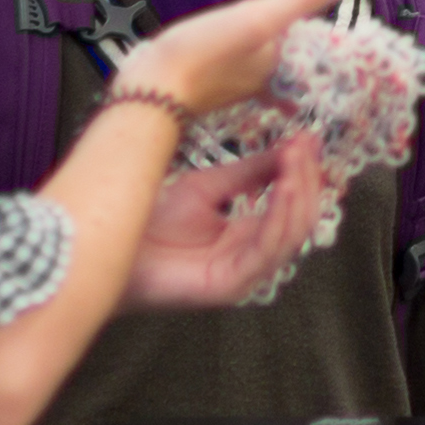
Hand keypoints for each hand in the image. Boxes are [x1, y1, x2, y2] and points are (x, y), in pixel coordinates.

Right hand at [117, 0, 353, 121]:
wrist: (147, 91)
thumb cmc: (203, 54)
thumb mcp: (258, 18)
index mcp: (277, 64)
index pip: (307, 44)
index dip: (320, 31)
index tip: (339, 24)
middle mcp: (258, 79)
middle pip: (283, 53)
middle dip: (296, 43)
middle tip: (313, 28)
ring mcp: (229, 83)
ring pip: (258, 61)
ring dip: (270, 52)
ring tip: (284, 38)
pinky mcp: (200, 81)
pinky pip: (229, 68)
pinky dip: (236, 63)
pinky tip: (235, 63)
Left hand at [124, 132, 328, 306]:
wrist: (115, 242)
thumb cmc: (154, 220)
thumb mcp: (210, 185)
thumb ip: (251, 171)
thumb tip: (292, 147)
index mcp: (250, 237)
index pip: (292, 207)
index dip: (304, 174)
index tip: (309, 140)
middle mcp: (254, 258)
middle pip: (299, 221)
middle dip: (305, 180)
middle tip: (304, 146)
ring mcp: (245, 275)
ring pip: (290, 236)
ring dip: (298, 195)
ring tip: (296, 161)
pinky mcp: (231, 285)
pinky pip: (266, 250)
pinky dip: (279, 217)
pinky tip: (283, 187)